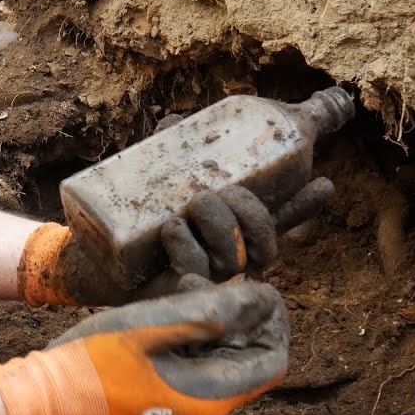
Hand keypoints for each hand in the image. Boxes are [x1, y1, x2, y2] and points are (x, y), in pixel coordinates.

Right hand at [0, 280, 288, 414]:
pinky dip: (191, 340)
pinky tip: (165, 315)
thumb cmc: (97, 359)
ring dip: (213, 325)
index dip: (272, 320)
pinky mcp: (160, 403)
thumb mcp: (157, 324)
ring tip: (184, 293)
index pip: (272, 359)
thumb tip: (262, 296)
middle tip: (211, 283)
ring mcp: (181, 410)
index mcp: (211, 396)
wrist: (47, 397)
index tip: (252, 287)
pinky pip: (193, 369)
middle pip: (247, 359)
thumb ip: (213, 311)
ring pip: (220, 362)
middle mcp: (204, 411)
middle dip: (240, 318)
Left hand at [17, 177, 334, 306]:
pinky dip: (186, 249)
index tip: (323, 184)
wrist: (90, 252)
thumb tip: (178, 120)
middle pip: (262, 240)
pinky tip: (173, 230)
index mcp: (227, 230)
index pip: (278, 220)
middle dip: (247, 214)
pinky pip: (195, 275)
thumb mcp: (151, 174)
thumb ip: (168, 149)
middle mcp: (223, 257)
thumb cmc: (127, 213)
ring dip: (214, 227)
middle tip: (214, 194)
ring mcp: (203, 279)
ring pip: (232, 258)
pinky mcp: (175, 294)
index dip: (303, 206)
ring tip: (182, 211)